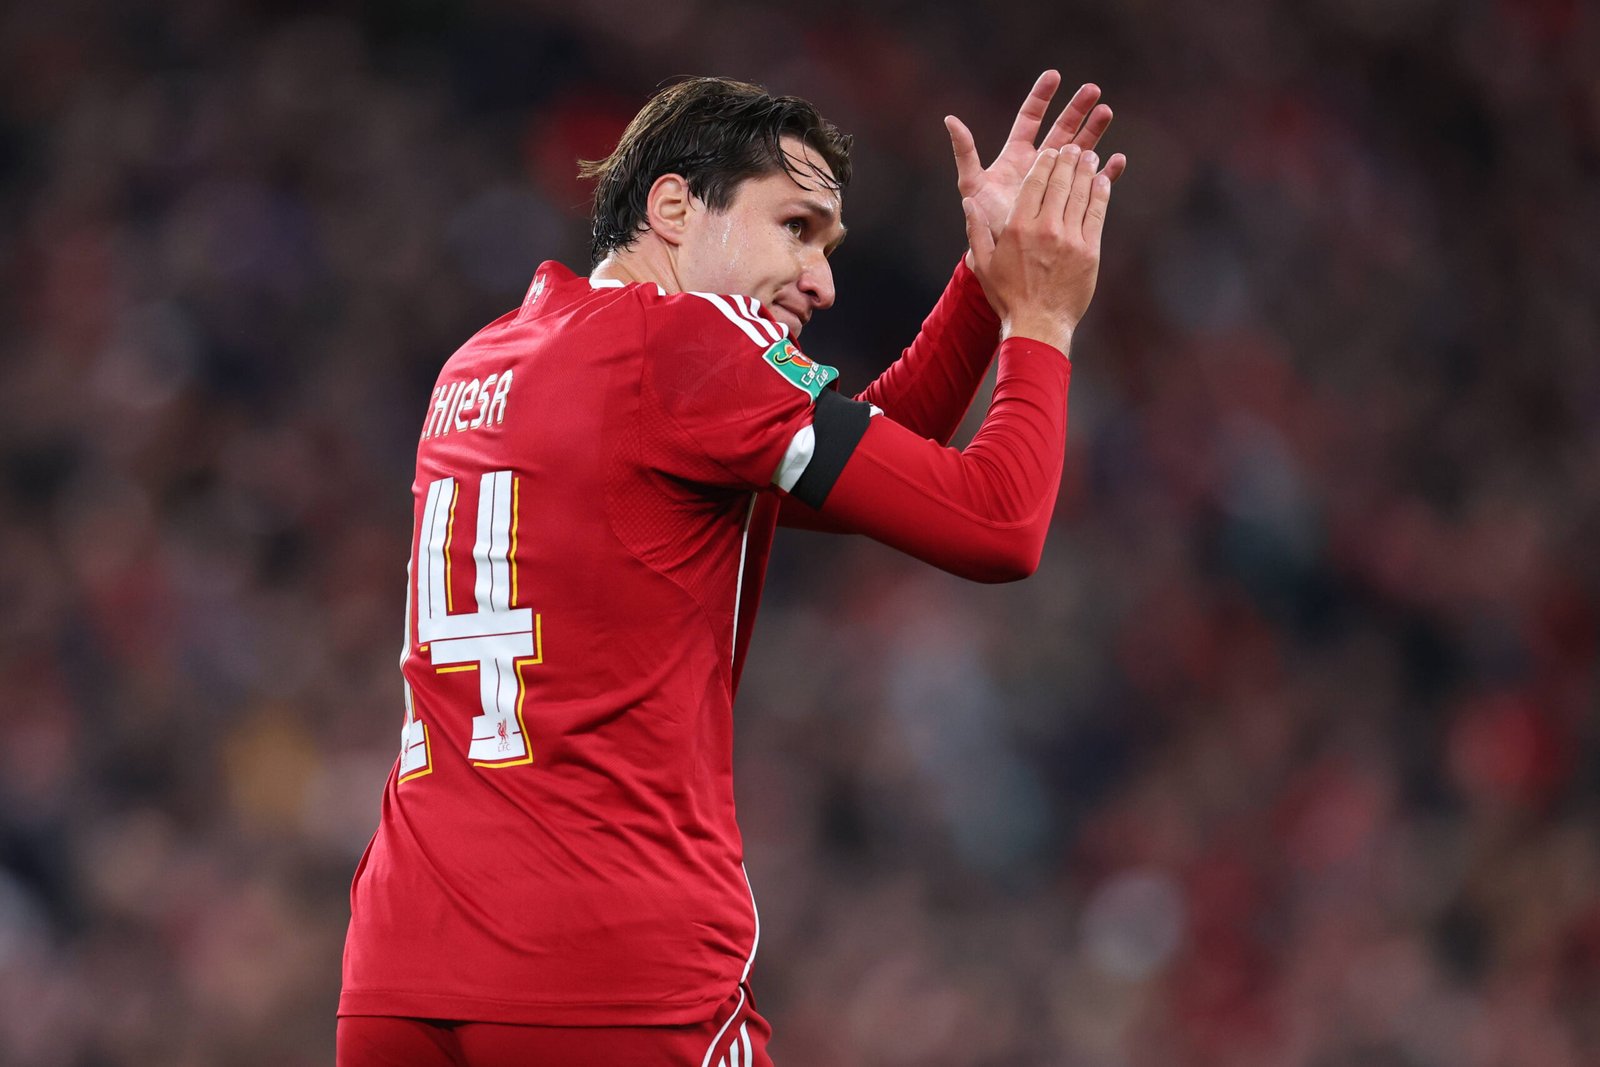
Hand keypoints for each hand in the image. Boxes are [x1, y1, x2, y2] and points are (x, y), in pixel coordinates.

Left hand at [946, 72, 1126, 266]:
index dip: (1041, 97)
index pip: (1030, 118)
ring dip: (1094, 132)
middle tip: (1093, 91)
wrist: (1004, 257)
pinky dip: (1106, 173)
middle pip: (1060, 129)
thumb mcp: (972, 184)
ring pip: (1079, 150)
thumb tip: (950, 119)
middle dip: (1076, 109)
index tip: (1055, 76)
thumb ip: (964, 152)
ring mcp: (1057, 183)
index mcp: (1016, 156)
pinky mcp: (1071, 204)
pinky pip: (1093, 184)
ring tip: (1107, 113)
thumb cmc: (984, 220)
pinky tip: (1118, 161)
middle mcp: (1038, 164)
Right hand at [963, 145, 1116, 353]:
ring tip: (1090, 156)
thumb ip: (976, 231)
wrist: (1038, 325)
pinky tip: (1103, 180)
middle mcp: (1044, 228)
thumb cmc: (1008, 297)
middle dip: (1068, 160)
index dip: (1046, 163)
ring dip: (1087, 170)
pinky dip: (1100, 193)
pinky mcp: (1089, 250)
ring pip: (1080, 193)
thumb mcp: (984, 264)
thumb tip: (969, 203)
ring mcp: (1069, 239)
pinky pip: (1097, 213)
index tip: (1051, 152)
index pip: (1035, 182)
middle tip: (1074, 148)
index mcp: (1017, 227)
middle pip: (1060, 182)